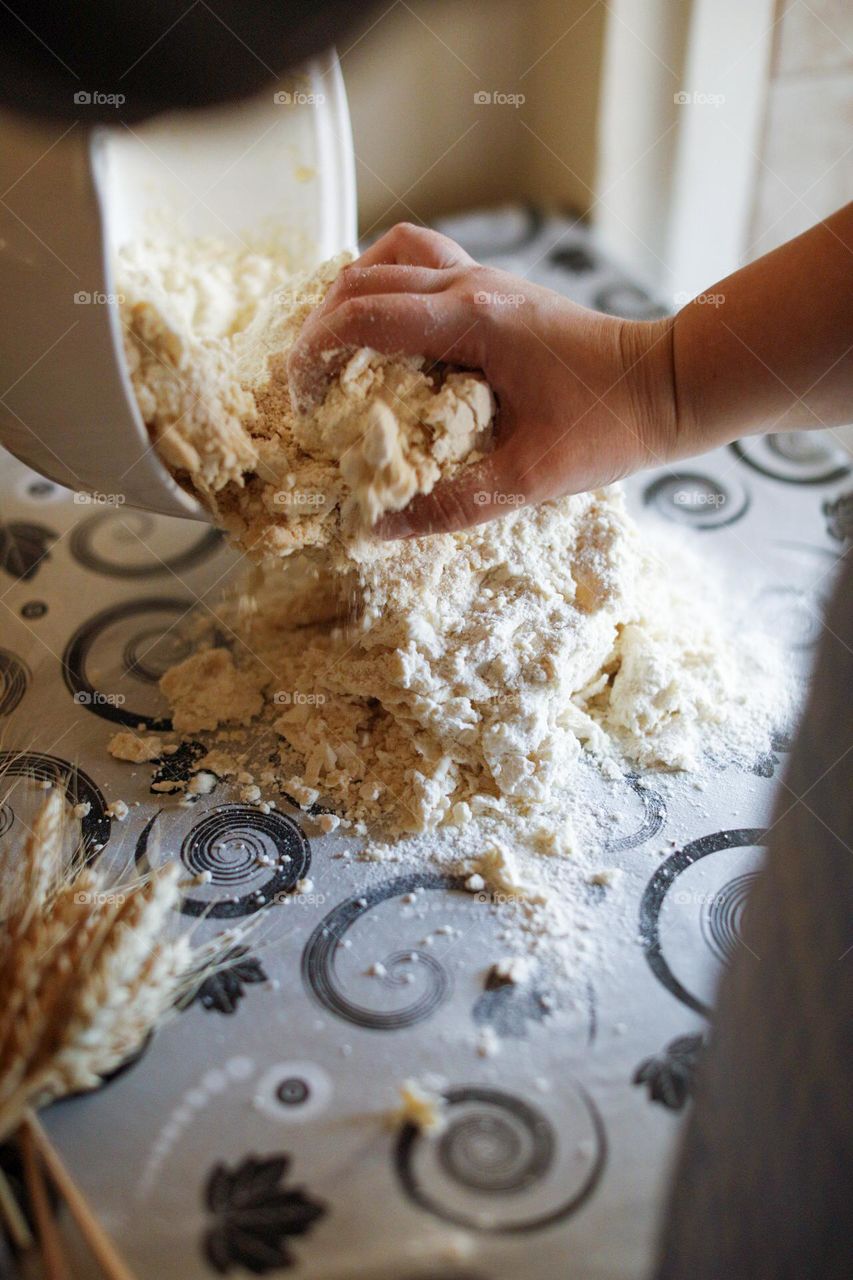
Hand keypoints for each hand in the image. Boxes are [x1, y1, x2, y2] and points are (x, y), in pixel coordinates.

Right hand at [288, 222, 677, 536]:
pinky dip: (390, 283)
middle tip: (307, 384)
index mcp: (473, 320)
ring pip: (391, 254)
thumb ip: (453, 504)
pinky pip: (423, 261)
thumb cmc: (609, 426)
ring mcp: (486, 277)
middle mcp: (472, 283)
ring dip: (351, 292)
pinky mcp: (498, 287)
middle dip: (321, 326)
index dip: (316, 351)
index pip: (364, 315)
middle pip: (363, 278)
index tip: (300, 398)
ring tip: (336, 346)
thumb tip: (381, 527)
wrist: (669, 385)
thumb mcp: (531, 478)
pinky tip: (388, 329)